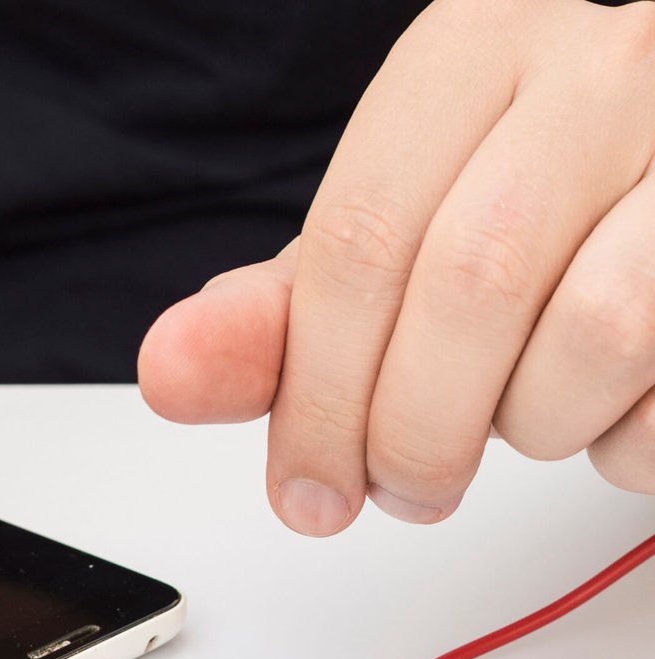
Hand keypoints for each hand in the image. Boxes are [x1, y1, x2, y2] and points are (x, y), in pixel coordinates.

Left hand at [139, 0, 654, 534]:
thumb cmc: (530, 218)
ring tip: (521, 420)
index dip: (316, 395)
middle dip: (413, 430)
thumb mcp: (391, 244)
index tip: (306, 488)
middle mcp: (600, 63)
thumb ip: (281, 316)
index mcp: (473, 50)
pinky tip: (610, 404)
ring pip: (594, 332)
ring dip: (536, 427)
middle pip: (468, 285)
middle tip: (401, 487)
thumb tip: (169, 370)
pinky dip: (629, 438)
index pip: (357, 238)